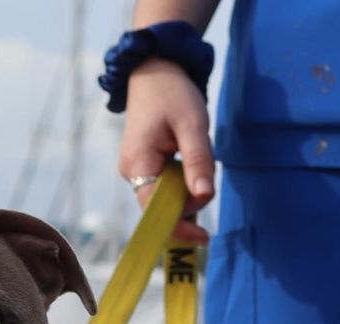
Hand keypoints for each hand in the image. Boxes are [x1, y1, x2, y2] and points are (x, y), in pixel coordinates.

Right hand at [119, 58, 214, 240]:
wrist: (155, 70)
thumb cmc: (173, 93)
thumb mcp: (192, 124)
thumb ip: (198, 161)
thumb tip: (204, 196)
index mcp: (137, 164)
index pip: (155, 209)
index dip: (179, 225)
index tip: (203, 237)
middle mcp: (131, 173)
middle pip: (163, 207)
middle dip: (190, 200)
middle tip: (208, 170)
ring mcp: (136, 172)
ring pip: (167, 198)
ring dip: (188, 188)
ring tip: (198, 154)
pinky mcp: (145, 169)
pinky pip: (166, 187)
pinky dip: (184, 182)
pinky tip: (191, 163)